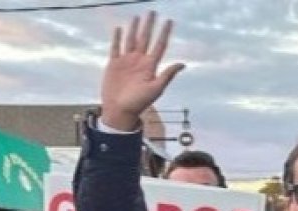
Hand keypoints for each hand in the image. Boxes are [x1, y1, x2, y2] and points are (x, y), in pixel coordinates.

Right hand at [101, 12, 184, 130]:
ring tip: (138, 17)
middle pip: (146, 38)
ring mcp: (126, 62)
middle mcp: (139, 61)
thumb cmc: (138, 103)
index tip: (169, 21)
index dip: (164, 33)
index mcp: (150, 66)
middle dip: (149, 25)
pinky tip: (119, 29)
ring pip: (131, 40)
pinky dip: (117, 38)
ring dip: (134, 28)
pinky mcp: (114, 64)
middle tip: (153, 12)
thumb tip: (182, 64)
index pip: (159, 45)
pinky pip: (116, 47)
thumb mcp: (155, 89)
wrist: (119, 111)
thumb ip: (167, 75)